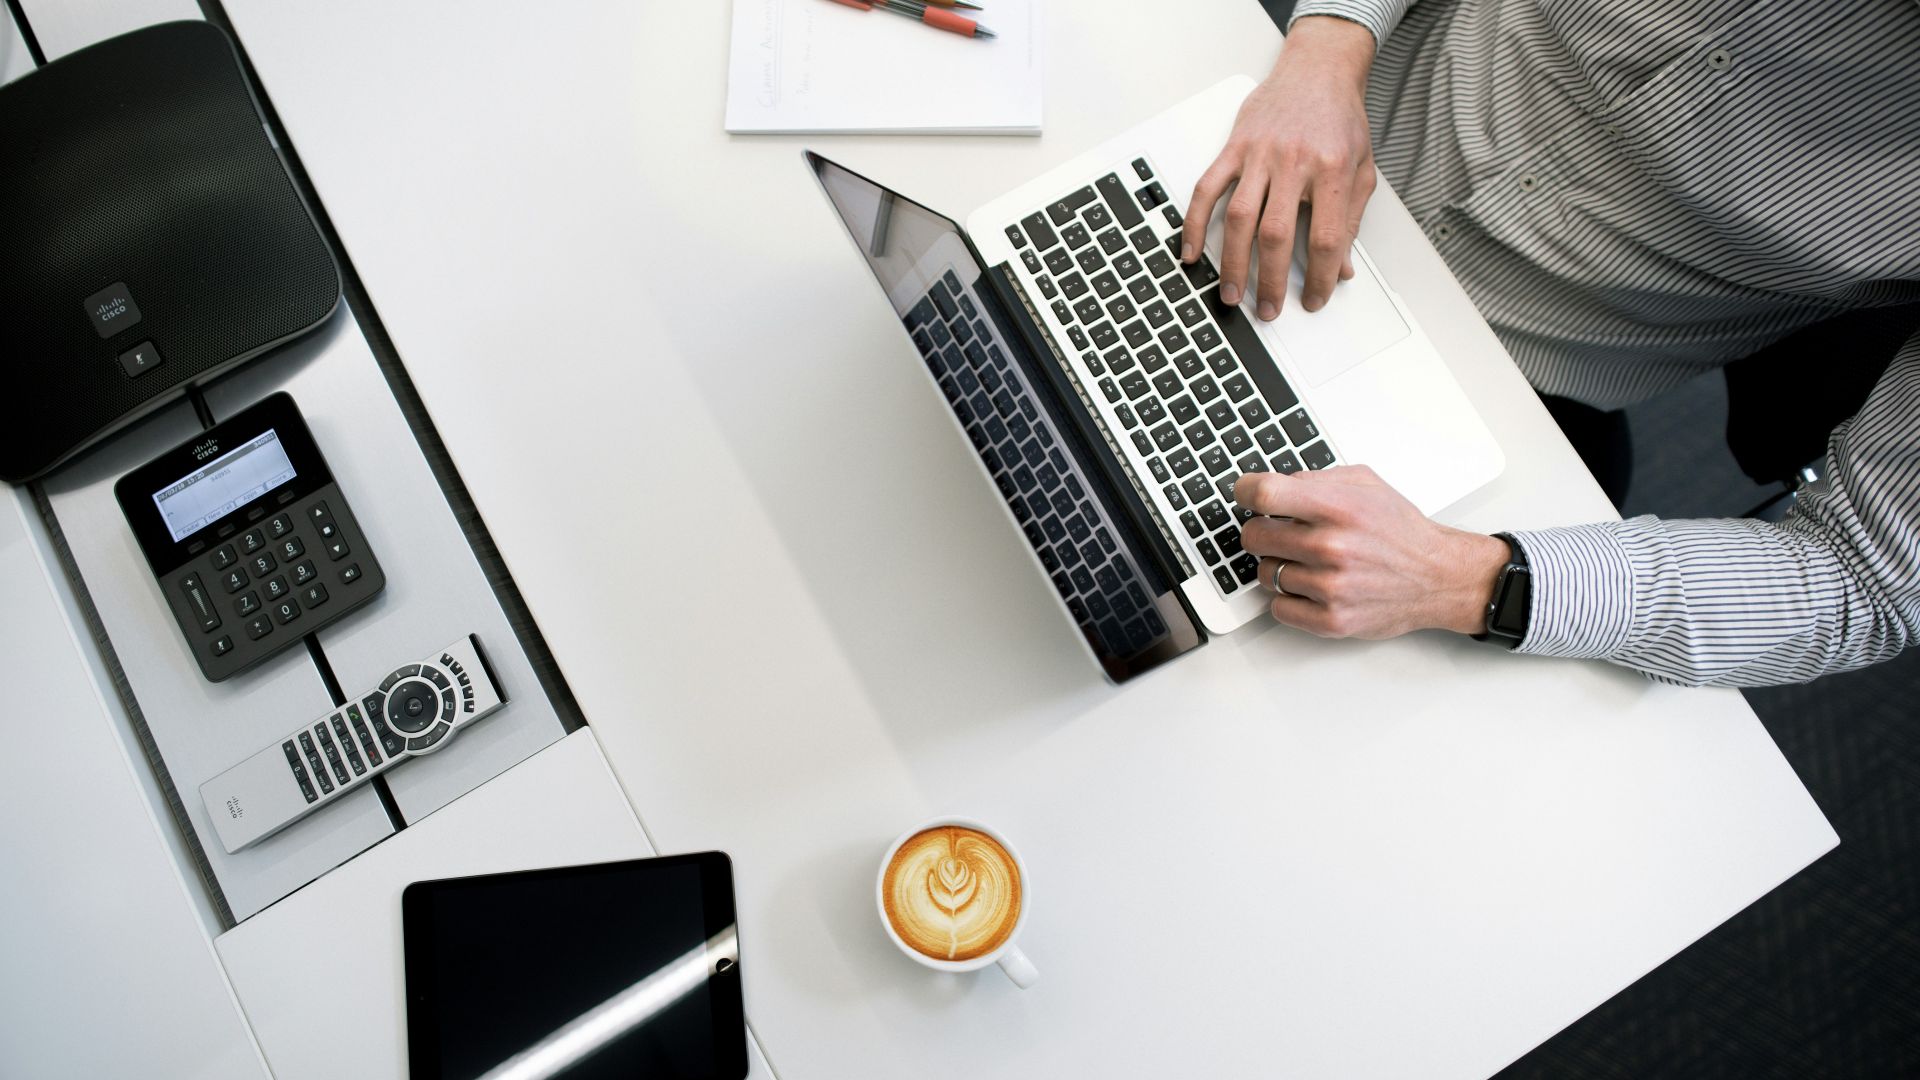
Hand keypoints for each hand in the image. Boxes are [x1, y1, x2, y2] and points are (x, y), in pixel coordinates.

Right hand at [1182, 16, 1378, 319]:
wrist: (1317, 71)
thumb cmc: (1339, 119)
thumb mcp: (1361, 169)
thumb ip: (1350, 219)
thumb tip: (1343, 268)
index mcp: (1331, 170)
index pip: (1325, 237)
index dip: (1321, 277)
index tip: (1316, 299)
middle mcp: (1294, 162)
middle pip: (1276, 234)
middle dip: (1271, 280)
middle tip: (1268, 309)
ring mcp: (1259, 154)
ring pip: (1239, 218)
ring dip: (1232, 262)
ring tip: (1231, 293)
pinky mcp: (1234, 147)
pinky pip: (1207, 189)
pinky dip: (1195, 223)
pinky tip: (1191, 251)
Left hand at [1233, 466, 1509, 638]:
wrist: (1438, 577)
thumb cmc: (1400, 531)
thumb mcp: (1365, 484)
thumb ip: (1315, 479)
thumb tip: (1271, 484)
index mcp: (1339, 508)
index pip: (1264, 495)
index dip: (1245, 491)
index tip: (1245, 494)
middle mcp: (1332, 547)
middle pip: (1253, 536)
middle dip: (1262, 531)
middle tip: (1280, 532)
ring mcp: (1330, 587)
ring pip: (1264, 573)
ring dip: (1278, 566)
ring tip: (1308, 561)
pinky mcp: (1331, 620)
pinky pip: (1278, 608)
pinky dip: (1288, 598)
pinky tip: (1309, 586)